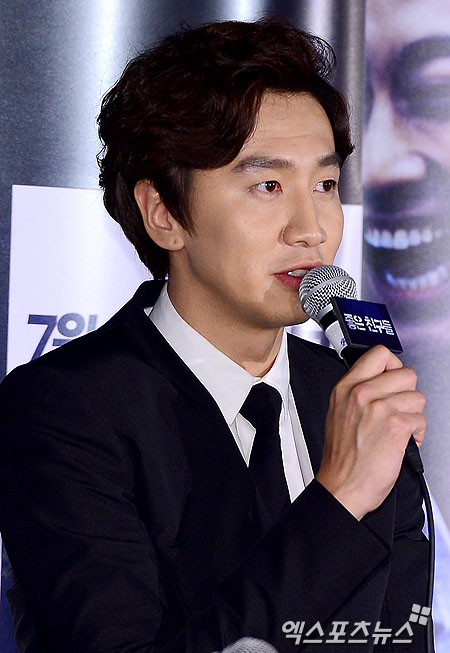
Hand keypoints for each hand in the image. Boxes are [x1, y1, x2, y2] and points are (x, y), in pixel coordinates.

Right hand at [316, 345, 425, 519]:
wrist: (342, 486)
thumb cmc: (342, 456)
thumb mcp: (338, 411)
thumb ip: (357, 390)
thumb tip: (382, 378)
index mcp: (345, 387)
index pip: (379, 354)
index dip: (393, 366)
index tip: (392, 380)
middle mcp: (361, 394)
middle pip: (406, 373)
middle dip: (407, 393)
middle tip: (397, 409)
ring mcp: (380, 408)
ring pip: (418, 397)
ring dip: (413, 415)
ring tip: (398, 429)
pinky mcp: (397, 426)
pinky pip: (421, 419)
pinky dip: (417, 434)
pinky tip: (402, 442)